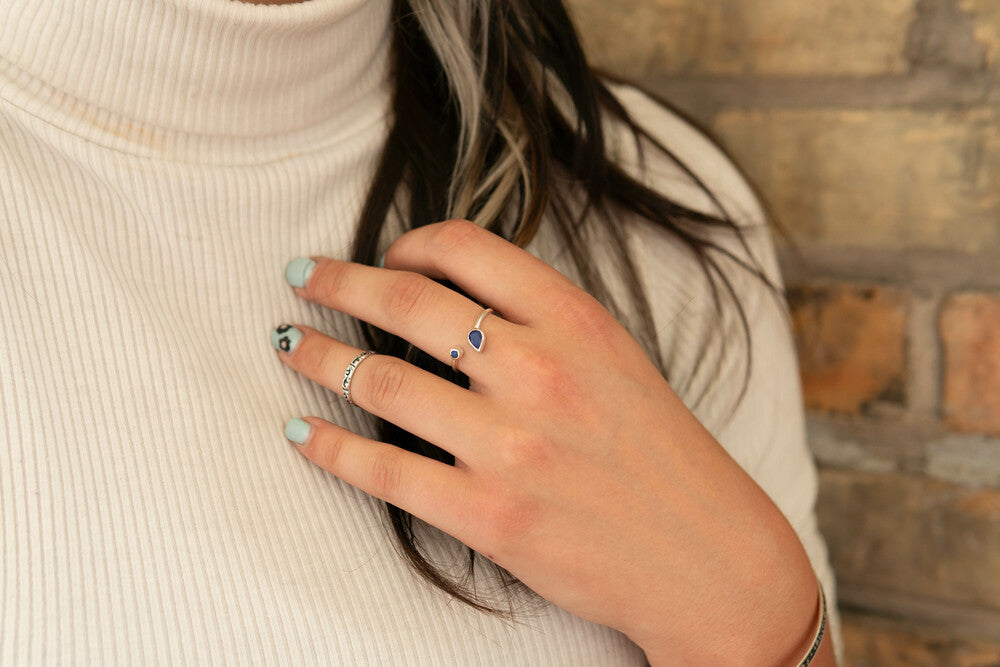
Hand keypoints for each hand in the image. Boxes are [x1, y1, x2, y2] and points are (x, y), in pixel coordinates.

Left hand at [272, 219, 821, 664]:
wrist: (705, 554)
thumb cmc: (659, 454)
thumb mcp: (616, 359)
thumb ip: (543, 322)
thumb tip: (453, 299)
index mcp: (576, 321)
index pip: (468, 247)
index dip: (407, 244)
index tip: (383, 255)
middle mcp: (539, 370)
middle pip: (409, 301)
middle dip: (339, 282)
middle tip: (304, 278)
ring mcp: (511, 444)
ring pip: (382, 380)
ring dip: (319, 357)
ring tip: (290, 347)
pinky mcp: (489, 513)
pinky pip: (383, 469)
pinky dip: (328, 447)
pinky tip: (300, 432)